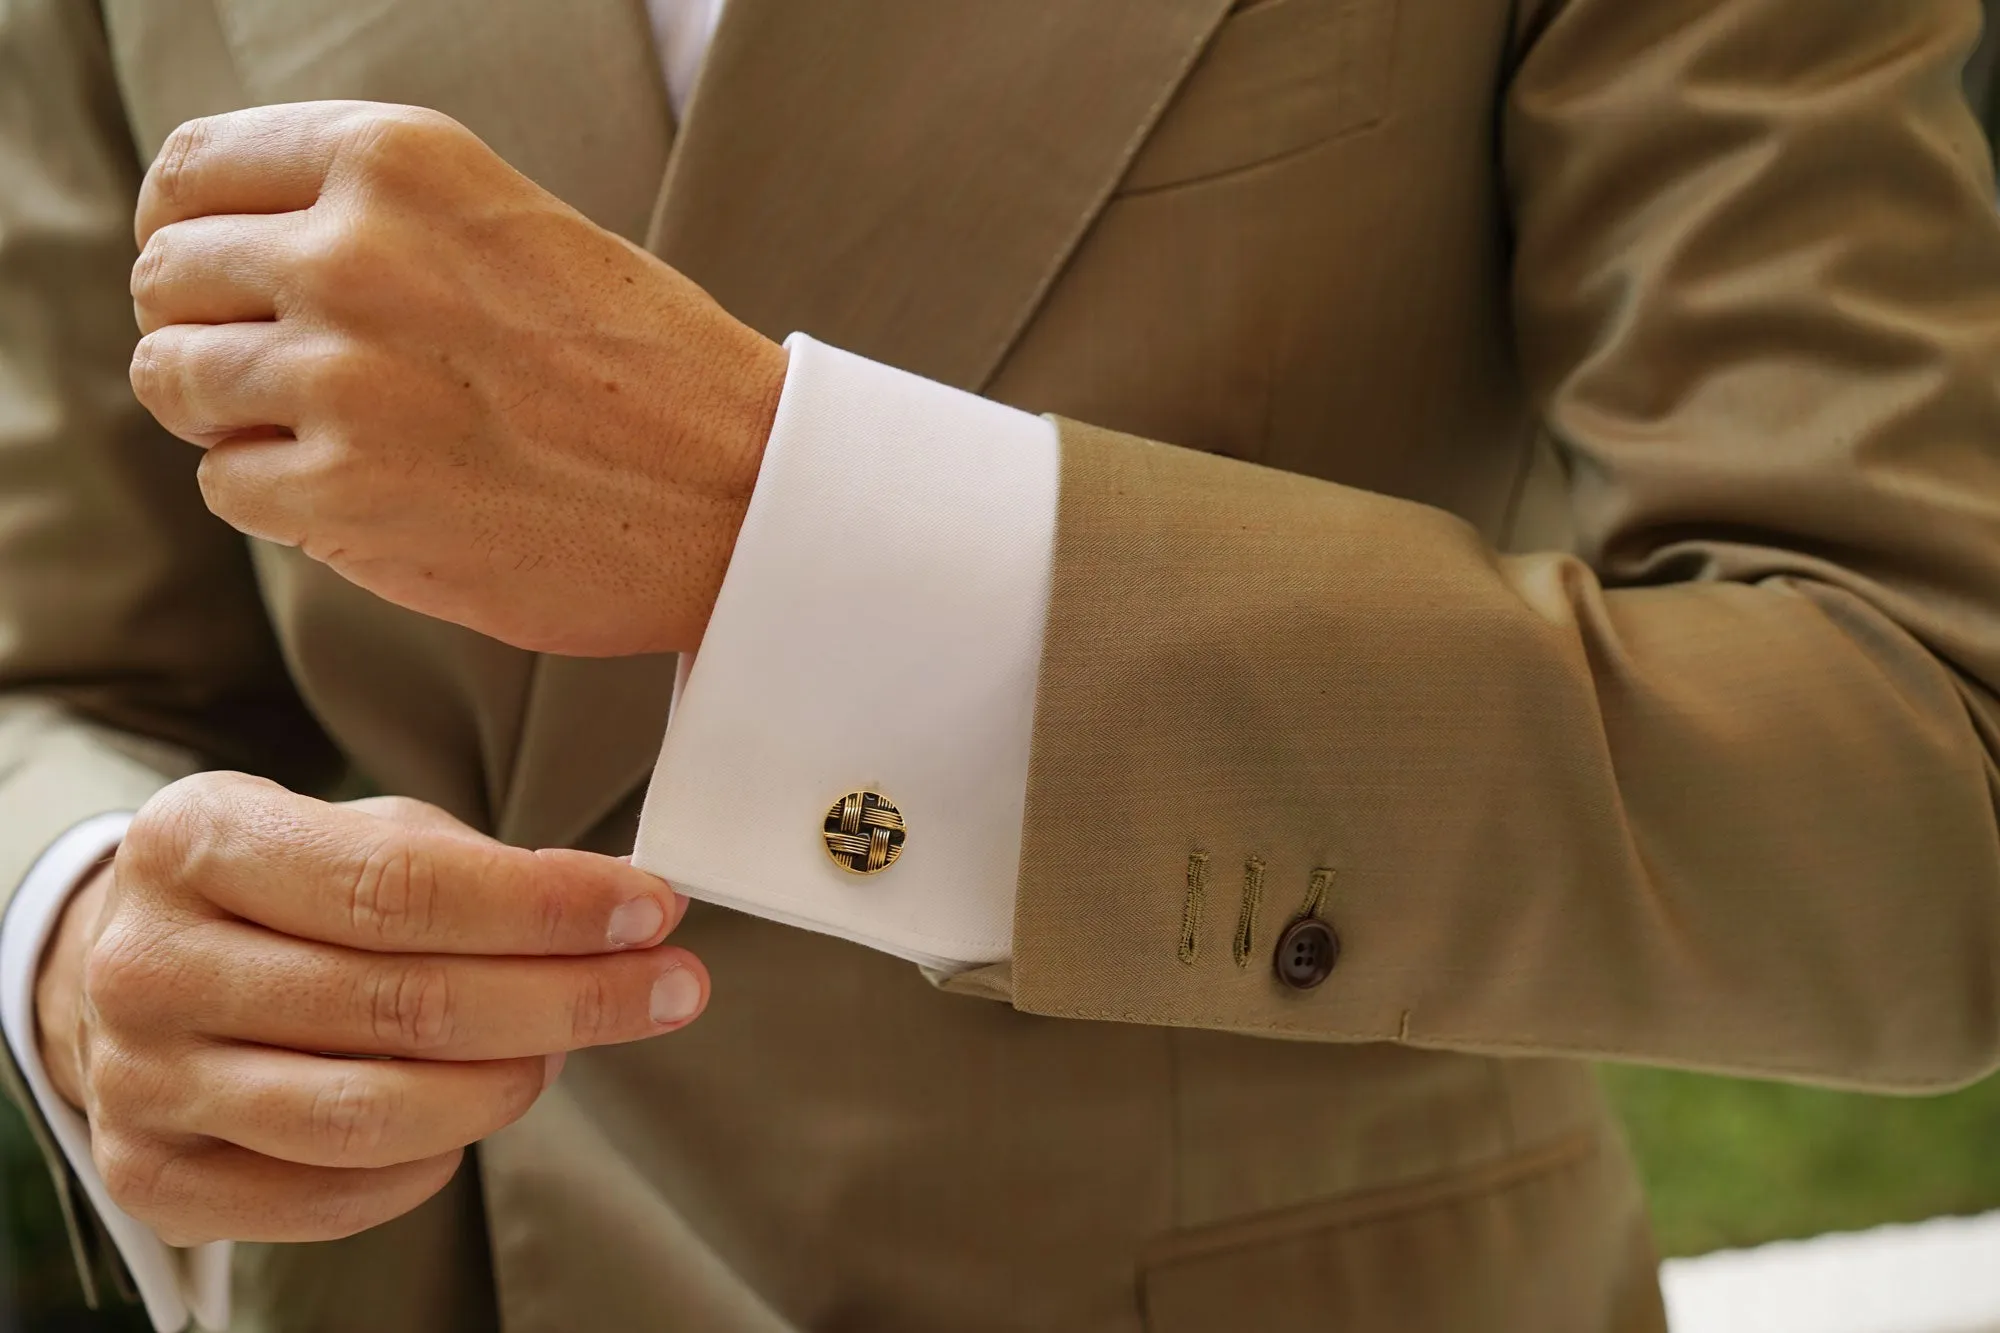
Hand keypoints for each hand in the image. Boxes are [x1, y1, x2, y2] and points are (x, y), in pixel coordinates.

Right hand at [32, 774, 705, 1244]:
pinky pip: (335, 1194)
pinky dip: (434, 1161)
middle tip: (669, 985)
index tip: (653, 909)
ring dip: (512, 1084)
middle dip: (570, 998)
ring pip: (373, 1113)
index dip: (546, 907)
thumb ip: (478, 867)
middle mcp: (150, 963)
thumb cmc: (282, 888)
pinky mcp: (155, 1177)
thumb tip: (624, 911)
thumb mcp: (360, 829)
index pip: (399, 885)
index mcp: (195, 840)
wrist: (136, 963)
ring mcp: (141, 1081)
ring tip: (571, 1048)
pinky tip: (480, 1106)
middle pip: (403, 1004)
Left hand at [127, 101, 787, 656]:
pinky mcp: (343, 494)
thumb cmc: (643, 364)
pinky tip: (366, 493)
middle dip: (207, 327)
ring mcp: (340, 376)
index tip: (215, 276)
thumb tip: (226, 251)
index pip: (192, 171)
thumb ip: (372, 216)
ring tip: (330, 435)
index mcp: (397, 160)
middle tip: (285, 373)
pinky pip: (226, 484)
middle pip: (167, 278)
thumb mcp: (510, 221)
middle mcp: (353, 252)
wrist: (740, 491)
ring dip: (232, 415)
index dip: (186, 229)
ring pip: (176, 380)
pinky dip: (276, 496)